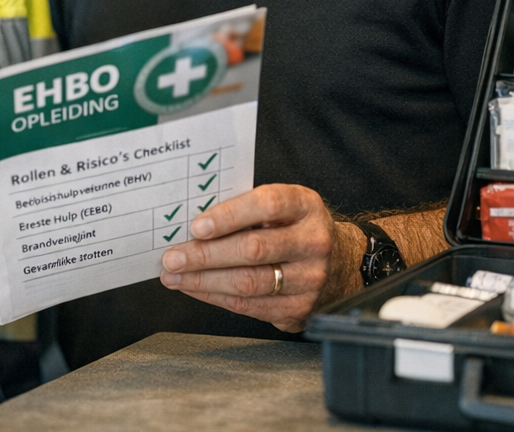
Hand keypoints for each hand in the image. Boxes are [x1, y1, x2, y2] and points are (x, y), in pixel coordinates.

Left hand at [157, 183, 366, 332]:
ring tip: (175, 275)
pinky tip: (195, 288)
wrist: (340, 262)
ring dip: (204, 281)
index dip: (230, 215)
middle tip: (173, 257)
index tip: (197, 226)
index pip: (267, 205)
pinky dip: (216, 297)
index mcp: (306, 206)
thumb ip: (248, 209)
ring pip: (249, 283)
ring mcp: (310, 279)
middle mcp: (313, 242)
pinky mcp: (299, 309)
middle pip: (254, 250)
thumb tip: (194, 224)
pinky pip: (250, 306)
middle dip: (206, 255)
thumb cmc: (296, 228)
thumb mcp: (284, 207)